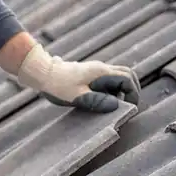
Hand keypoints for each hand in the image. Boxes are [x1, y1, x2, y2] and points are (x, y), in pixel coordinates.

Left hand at [17, 44, 139, 112]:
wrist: (43, 73)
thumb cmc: (58, 86)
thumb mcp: (78, 97)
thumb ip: (97, 101)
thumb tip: (117, 105)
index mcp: (101, 73)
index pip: (127, 80)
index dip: (133, 93)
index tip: (130, 107)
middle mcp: (101, 68)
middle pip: (127, 74)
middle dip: (132, 89)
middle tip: (129, 105)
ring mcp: (95, 70)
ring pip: (117, 76)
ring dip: (121, 89)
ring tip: (115, 105)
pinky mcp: (89, 74)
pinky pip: (107, 79)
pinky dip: (111, 89)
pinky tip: (102, 100)